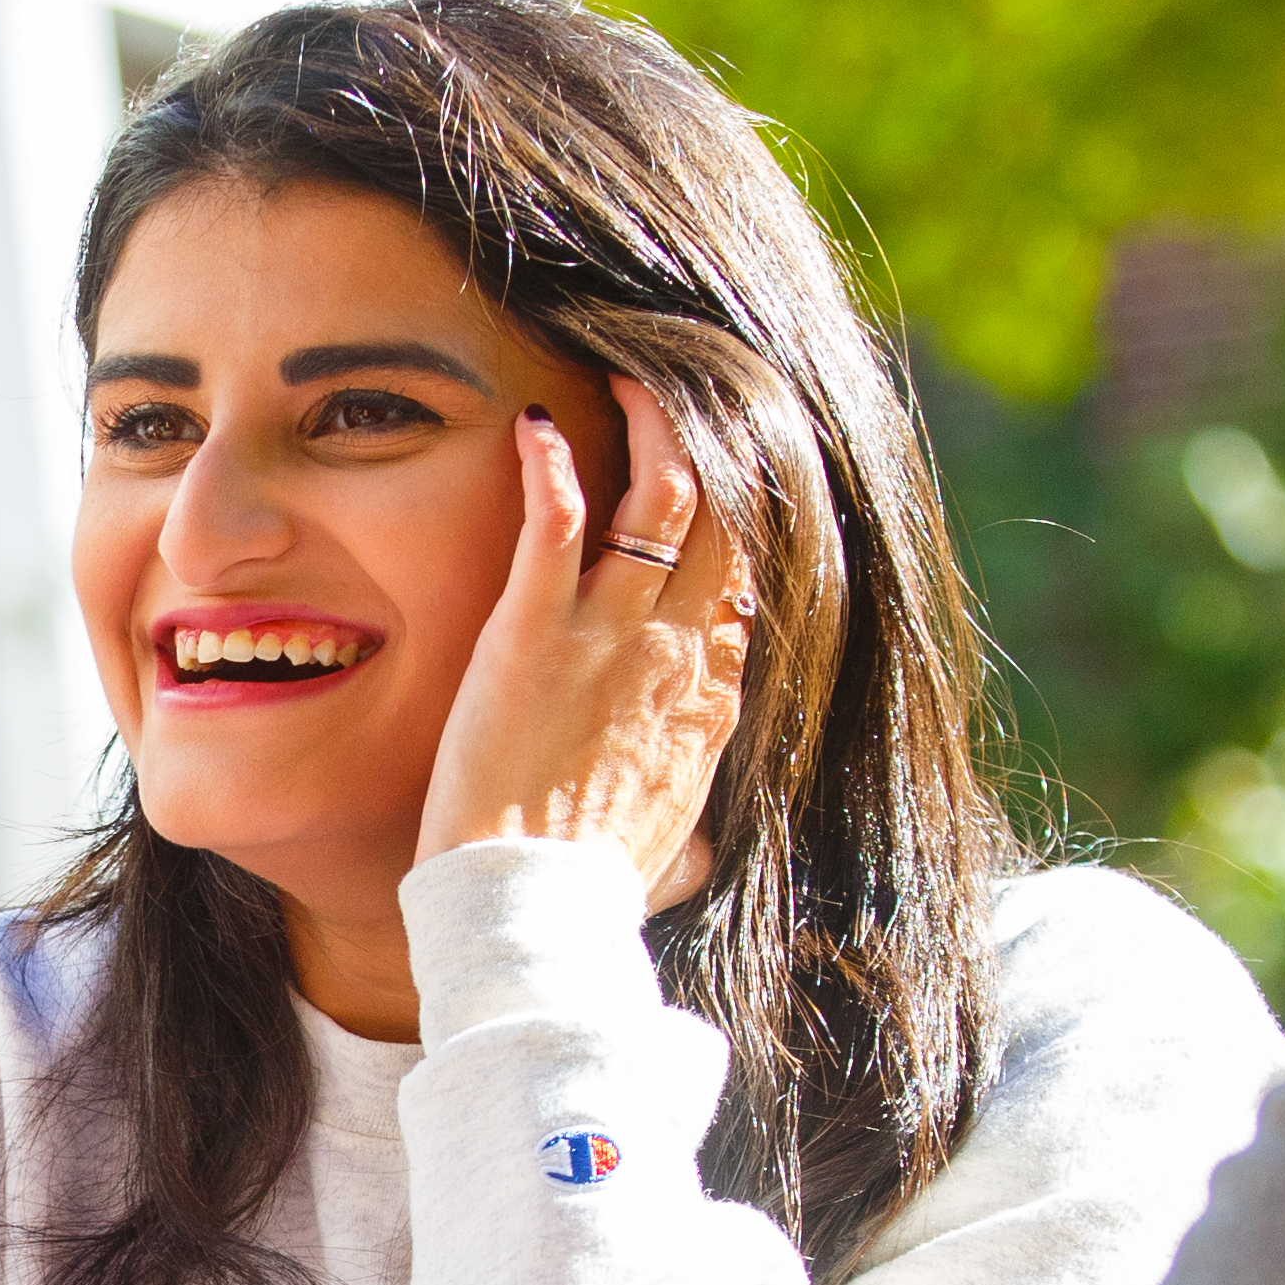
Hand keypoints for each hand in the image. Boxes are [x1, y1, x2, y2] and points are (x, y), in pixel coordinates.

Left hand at [415, 375, 758, 903]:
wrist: (535, 905)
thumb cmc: (593, 889)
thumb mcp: (671, 853)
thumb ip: (690, 831)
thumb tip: (701, 856)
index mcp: (714, 699)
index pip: (749, 579)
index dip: (746, 518)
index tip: (728, 478)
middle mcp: (680, 651)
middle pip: (727, 518)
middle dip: (716, 444)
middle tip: (684, 396)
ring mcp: (613, 635)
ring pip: (662, 496)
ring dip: (651, 425)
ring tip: (625, 379)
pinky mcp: (535, 631)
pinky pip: (557, 520)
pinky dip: (549, 461)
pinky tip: (535, 422)